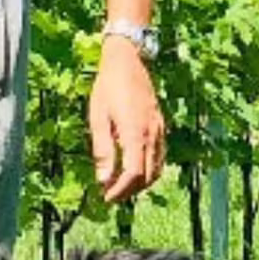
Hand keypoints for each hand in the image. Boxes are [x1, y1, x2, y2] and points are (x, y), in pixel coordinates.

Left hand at [88, 38, 166, 204]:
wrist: (127, 61)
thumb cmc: (107, 88)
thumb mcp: (98, 118)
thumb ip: (102, 150)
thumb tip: (103, 180)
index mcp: (135, 133)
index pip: (133, 174)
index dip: (120, 190)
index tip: (106, 198)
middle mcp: (152, 135)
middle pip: (147, 176)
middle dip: (130, 190)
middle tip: (111, 194)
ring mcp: (160, 130)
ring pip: (157, 168)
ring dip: (141, 182)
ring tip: (121, 185)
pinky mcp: (161, 126)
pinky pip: (161, 156)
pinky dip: (150, 169)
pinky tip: (135, 168)